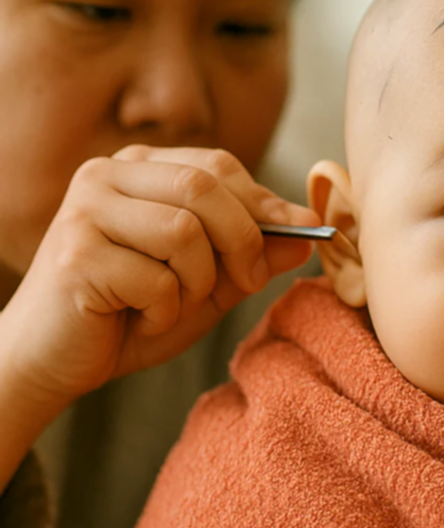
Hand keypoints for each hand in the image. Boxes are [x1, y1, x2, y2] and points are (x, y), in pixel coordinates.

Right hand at [0, 145, 317, 412]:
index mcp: (139, 169)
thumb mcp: (206, 282)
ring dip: (199, 282)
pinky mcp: (75, 255)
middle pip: (204, 187)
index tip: (299, 232)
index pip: (216, 165)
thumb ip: (254, 255)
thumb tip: (310, 231)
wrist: (50, 362)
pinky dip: (166, 310)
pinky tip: (140, 318)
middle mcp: (106, 176)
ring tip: (175, 304)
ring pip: (184, 231)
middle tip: (249, 281)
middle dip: (244, 239)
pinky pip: (156, 278)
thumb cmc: (130, 316)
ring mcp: (86, 212)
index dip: (264, 201)